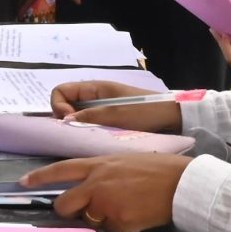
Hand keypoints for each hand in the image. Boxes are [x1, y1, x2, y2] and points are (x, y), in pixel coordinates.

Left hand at [24, 154, 193, 231]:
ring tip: (123, 208)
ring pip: (88, 219)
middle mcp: (95, 184)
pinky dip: (119, 226)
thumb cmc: (157, 169)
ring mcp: (104, 204)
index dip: (39, 177)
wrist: (180, 184)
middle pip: (64, 203)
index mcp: (98, 165)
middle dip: (68, 211)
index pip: (61, 170)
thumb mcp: (123, 161)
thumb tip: (92, 189)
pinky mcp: (117, 222)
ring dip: (99, 218)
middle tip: (81, 212)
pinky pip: (109, 229)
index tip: (23, 182)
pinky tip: (135, 215)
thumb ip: (103, 173)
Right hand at [49, 79, 184, 131]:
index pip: (61, 91)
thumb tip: (64, 122)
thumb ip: (89, 116)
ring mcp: (101, 110)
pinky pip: (89, 126)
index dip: (58, 106)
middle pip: (66, 105)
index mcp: (94, 88)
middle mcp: (94, 97)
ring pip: (76, 117)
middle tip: (74, 135)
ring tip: (84, 141)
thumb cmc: (145, 111)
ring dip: (76, 128)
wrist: (172, 118)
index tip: (68, 122)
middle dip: (64, 119)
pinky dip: (87, 133)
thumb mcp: (116, 113)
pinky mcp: (109, 122)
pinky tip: (94, 143)